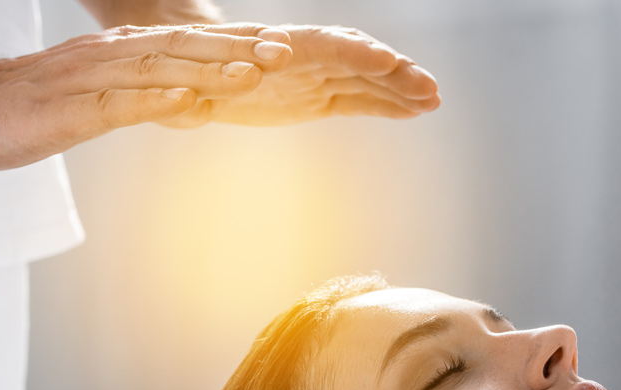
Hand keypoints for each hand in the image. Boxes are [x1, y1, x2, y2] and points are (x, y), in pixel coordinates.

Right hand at [0, 24, 291, 169]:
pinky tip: (188, 103)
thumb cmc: (20, 108)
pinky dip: (153, 102)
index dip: (233, 44)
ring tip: (254, 71)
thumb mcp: (88, 100)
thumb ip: (135, 96)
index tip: (281, 47)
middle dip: (237, 49)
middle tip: (287, 52)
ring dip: (207, 69)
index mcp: (114, 55)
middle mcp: (105, 58)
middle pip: (180, 48)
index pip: (183, 44)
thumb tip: (186, 101)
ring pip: (155, 70)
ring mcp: (83, 82)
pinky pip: (113, 105)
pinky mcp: (63, 111)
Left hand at [159, 25, 440, 127]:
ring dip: (400, 90)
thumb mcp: (192, 79)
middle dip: (393, 74)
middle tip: (429, 90)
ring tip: (433, 101)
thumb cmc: (187, 71)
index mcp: (275, 48)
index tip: (384, 61)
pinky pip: (357, 102)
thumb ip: (213, 83)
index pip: (322, 47)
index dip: (354, 54)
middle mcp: (302, 58)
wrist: (188, 70)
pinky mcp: (316, 98)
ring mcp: (313, 77)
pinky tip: (414, 111)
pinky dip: (385, 106)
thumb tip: (238, 76)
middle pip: (355, 61)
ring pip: (364, 81)